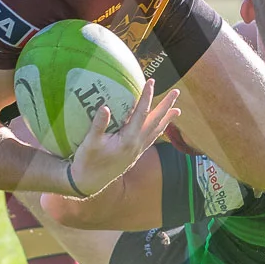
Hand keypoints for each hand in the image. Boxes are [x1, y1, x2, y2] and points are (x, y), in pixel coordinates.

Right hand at [67, 82, 180, 198]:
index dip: (147, 96)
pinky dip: (158, 130)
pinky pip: (151, 138)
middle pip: (156, 122)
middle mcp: (137, 144)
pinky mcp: (134, 155)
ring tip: (177, 110)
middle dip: (166, 106)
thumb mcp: (90, 142)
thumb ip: (98, 125)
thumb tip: (105, 107)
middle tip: (177, 92)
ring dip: (167, 119)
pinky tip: (159, 127)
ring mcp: (137, 151)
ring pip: (156, 131)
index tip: (151, 81)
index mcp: (129, 139)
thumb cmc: (87, 161)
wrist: (89, 182)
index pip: (142, 113)